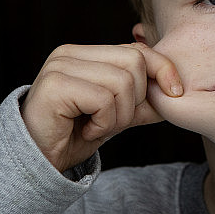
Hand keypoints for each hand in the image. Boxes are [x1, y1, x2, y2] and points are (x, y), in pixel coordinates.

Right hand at [20, 43, 181, 172]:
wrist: (38, 163)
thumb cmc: (74, 137)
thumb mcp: (117, 116)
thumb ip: (142, 102)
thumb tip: (176, 92)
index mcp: (86, 53)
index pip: (137, 50)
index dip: (162, 69)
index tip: (175, 92)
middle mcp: (70, 53)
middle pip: (135, 62)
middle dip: (135, 99)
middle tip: (112, 121)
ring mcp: (60, 66)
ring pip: (122, 82)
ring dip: (118, 116)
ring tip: (97, 127)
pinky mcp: (55, 85)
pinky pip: (104, 99)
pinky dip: (104, 123)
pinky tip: (86, 131)